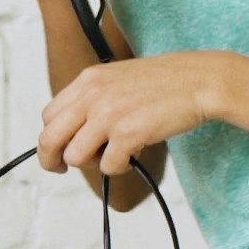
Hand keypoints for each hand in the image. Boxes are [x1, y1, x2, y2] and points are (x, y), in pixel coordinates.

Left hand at [42, 53, 238, 178]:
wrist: (200, 80)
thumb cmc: (166, 81)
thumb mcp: (118, 78)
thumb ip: (93, 98)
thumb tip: (75, 129)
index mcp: (88, 80)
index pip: (48, 115)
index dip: (51, 136)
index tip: (60, 148)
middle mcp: (92, 96)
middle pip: (49, 139)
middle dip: (51, 160)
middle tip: (61, 170)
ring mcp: (108, 115)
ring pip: (74, 157)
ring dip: (91, 163)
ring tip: (112, 156)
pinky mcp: (127, 134)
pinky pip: (107, 167)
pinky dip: (118, 168)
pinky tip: (131, 157)